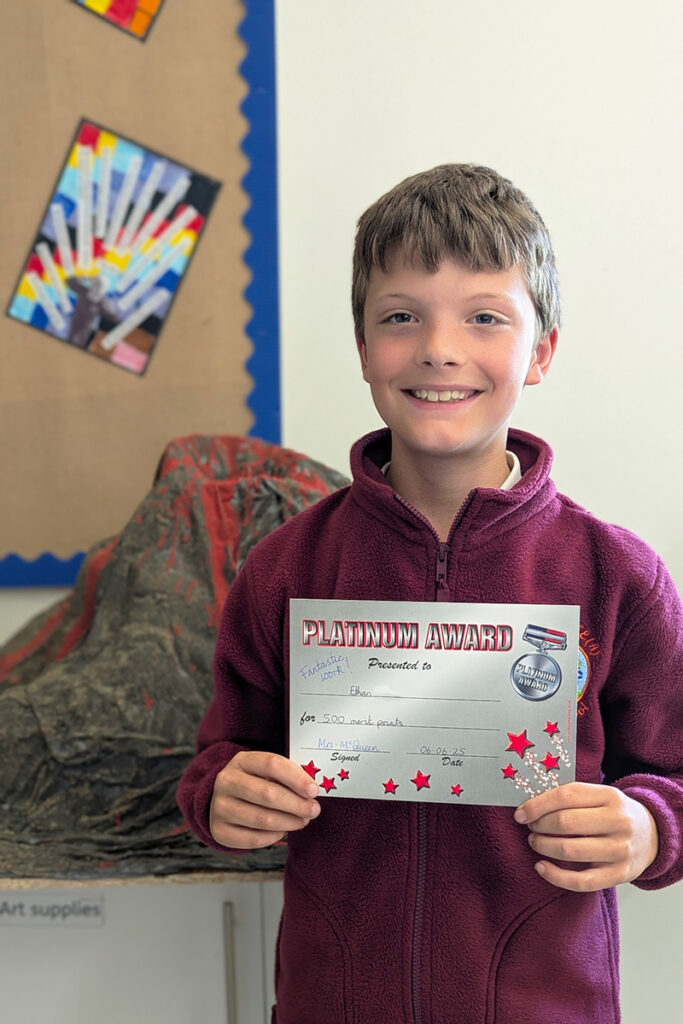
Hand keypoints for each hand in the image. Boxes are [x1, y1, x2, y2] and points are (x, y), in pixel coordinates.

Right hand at [210, 750, 320, 849]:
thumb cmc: (254, 783)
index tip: (314, 790)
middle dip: (296, 804)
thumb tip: (311, 791)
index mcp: (241, 761)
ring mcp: (220, 806)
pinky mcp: (219, 830)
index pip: (272, 765)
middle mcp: (226, 781)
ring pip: (262, 819)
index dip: (296, 778)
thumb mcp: (265, 771)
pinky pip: (253, 839)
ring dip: (289, 822)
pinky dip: (273, 836)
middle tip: (314, 810)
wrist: (223, 799)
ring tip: (302, 821)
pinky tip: (283, 830)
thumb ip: (286, 777)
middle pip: (268, 794)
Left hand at [514, 782, 658, 891]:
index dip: (537, 805)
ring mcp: (620, 850)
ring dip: (543, 846)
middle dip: (539, 826)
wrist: (652, 835)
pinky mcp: (619, 875)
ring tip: (535, 842)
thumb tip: (530, 805)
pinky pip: (580, 881)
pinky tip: (541, 867)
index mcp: (610, 796)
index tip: (521, 813)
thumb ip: (572, 798)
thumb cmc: (614, 814)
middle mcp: (618, 822)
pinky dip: (555, 876)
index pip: (566, 796)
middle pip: (565, 823)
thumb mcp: (600, 796)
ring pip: (570, 851)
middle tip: (530, 827)